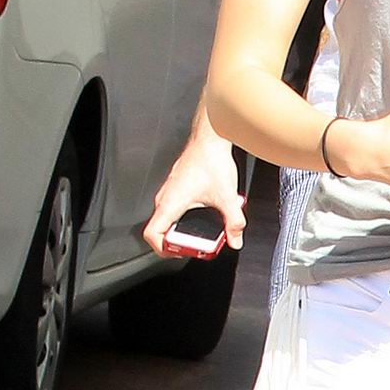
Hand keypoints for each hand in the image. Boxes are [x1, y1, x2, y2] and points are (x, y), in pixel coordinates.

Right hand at [145, 131, 244, 256]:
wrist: (210, 137)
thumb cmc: (210, 160)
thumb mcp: (226, 197)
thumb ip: (234, 222)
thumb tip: (236, 240)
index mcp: (170, 203)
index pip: (152, 235)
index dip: (163, 249)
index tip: (182, 252)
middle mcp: (165, 198)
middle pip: (162, 230)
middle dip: (181, 242)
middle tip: (198, 245)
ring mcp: (170, 191)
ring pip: (171, 219)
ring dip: (186, 228)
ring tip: (205, 232)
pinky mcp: (178, 186)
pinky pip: (178, 208)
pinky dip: (190, 216)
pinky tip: (208, 214)